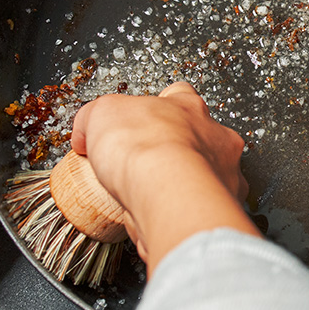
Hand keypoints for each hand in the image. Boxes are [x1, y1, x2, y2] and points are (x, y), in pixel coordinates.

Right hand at [71, 82, 258, 273]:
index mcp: (189, 107)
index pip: (180, 95)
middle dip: (176, 149)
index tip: (145, 120)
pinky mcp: (219, 209)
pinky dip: (185, 212)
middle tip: (148, 162)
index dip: (160, 107)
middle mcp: (214, 138)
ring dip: (187, 183)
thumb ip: (92, 118)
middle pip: (199, 136)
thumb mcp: (100, 114)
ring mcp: (223, 174)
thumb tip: (84, 132)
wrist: (168, 195)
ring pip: (209, 175)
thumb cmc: (145, 148)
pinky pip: (203, 209)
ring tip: (155, 194)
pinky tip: (163, 215)